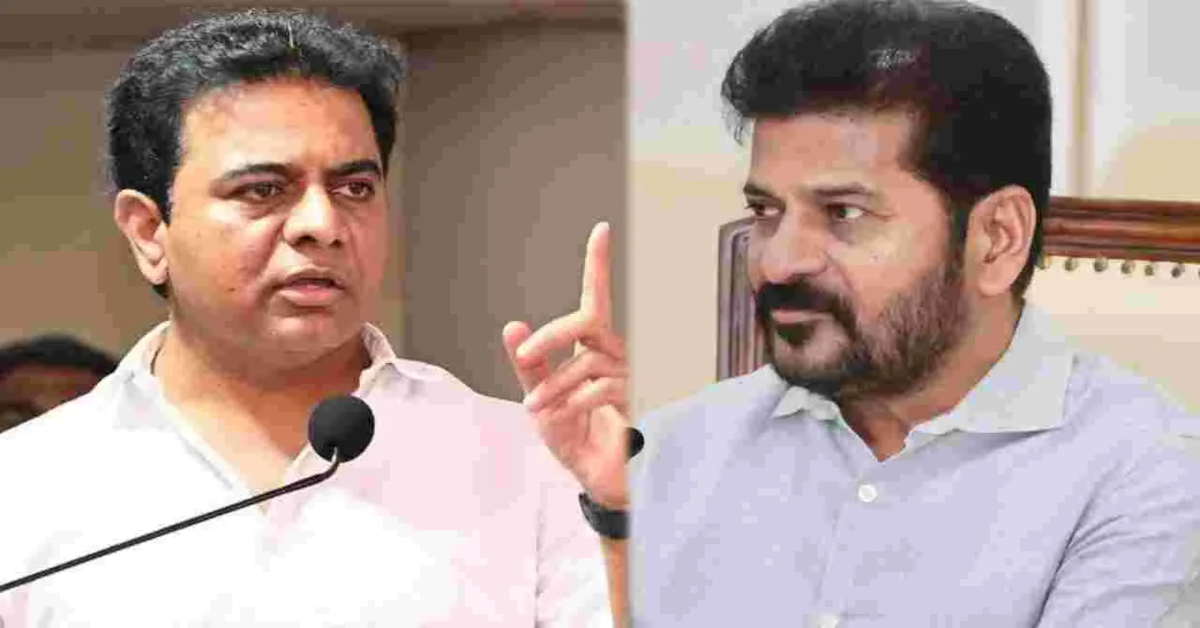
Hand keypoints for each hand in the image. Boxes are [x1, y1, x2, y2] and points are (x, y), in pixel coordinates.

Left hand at [503, 222, 631, 508]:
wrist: (593, 473)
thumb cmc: (572, 432)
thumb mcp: (539, 396)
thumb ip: (528, 364)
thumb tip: (513, 326)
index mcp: (589, 345)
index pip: (595, 297)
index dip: (597, 264)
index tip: (601, 230)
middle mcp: (610, 352)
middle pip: (585, 321)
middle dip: (551, 336)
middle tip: (525, 352)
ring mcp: (622, 374)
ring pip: (583, 363)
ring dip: (553, 388)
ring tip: (537, 409)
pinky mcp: (628, 399)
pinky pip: (595, 389)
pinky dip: (570, 405)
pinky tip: (562, 419)